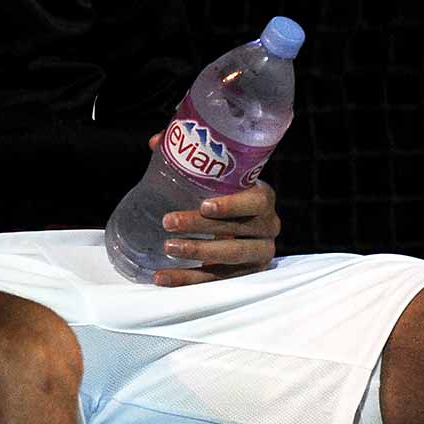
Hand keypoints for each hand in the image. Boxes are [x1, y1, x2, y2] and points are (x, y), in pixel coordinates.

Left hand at [144, 131, 281, 285]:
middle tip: (168, 222)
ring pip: (230, 259)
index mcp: (262, 199)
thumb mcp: (213, 172)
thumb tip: (156, 142)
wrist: (237, 221)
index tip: (204, 205)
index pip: (256, 203)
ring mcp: (259, 254)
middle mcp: (268, 228)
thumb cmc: (221, 190)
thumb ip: (189, 153)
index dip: (232, 205)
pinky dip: (187, 280)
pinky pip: (217, 281)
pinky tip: (162, 278)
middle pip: (239, 233)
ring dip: (197, 255)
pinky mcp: (245, 275)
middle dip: (202, 230)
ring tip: (167, 248)